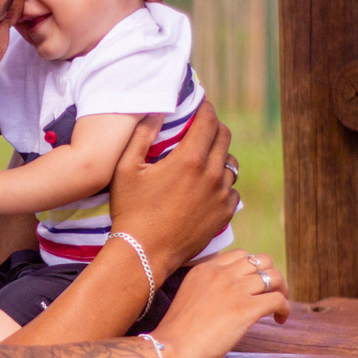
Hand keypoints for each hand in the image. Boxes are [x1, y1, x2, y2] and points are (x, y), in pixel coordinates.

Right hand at [107, 102, 239, 277]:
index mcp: (189, 159)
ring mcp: (221, 196)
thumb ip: (141, 135)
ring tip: (204, 158)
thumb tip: (156, 112)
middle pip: (225, 138)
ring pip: (231, 164)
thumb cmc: (130, 210)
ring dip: (220, 155)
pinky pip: (232, 190)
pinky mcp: (224, 214)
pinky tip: (206, 187)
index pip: (208, 121)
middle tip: (202, 127)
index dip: (206, 108)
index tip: (201, 104)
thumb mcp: (125, 168)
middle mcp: (211, 174)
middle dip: (214, 127)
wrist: (144, 253)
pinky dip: (222, 183)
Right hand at [153, 249, 289, 357]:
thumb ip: (208, 289)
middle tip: (272, 293)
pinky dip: (284, 309)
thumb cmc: (177, 331)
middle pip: (262, 260)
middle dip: (272, 275)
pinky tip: (280, 320)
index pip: (240, 255)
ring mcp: (234, 289)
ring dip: (282, 291)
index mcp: (205, 268)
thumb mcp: (189, 296)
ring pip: (274, 277)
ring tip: (278, 309)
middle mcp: (221, 273)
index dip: (253, 268)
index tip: (254, 285)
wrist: (171, 347)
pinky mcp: (245, 308)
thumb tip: (227, 298)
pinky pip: (277, 300)